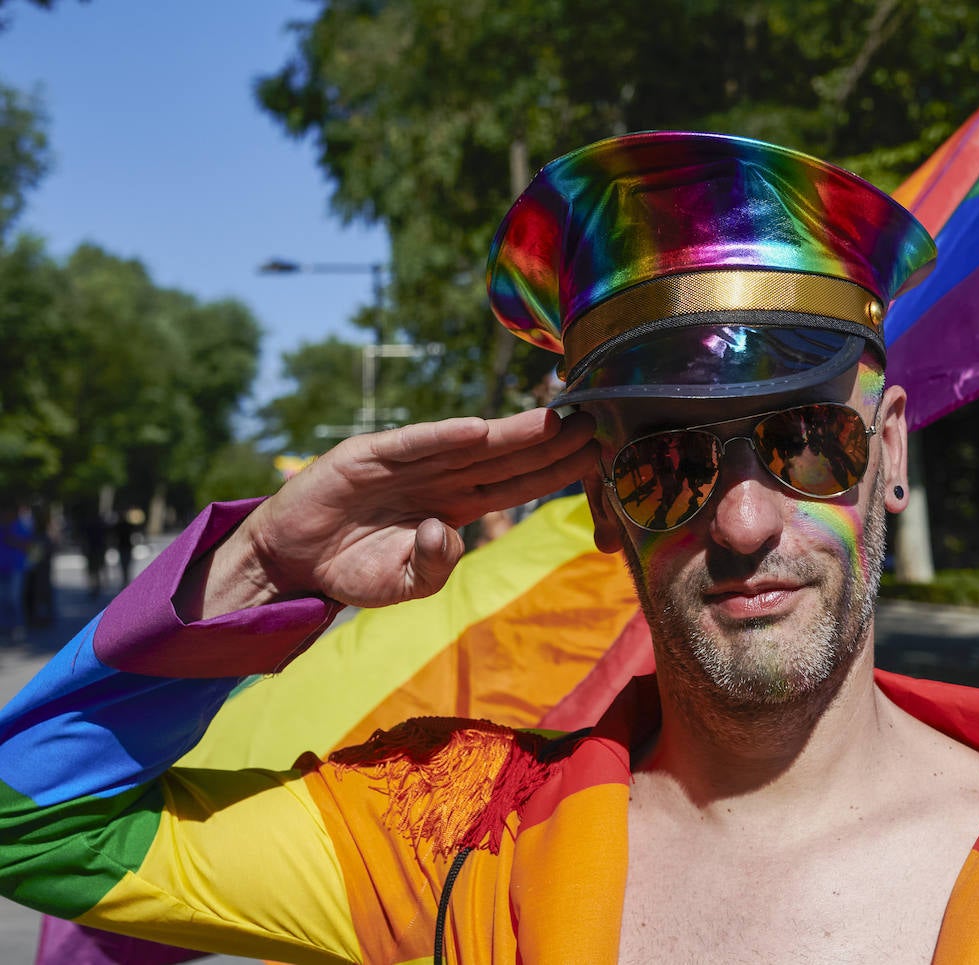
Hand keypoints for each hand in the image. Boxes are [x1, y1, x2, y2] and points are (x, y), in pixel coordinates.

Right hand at [187, 409, 597, 616]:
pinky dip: (441, 436)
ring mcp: (406, 463)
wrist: (292, 562)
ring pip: (468, 445)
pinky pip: (411, 446)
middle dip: (551, 441)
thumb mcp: (404, 584)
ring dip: (511, 431)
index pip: (518, 482)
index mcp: (457, 505)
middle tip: (597, 419)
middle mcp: (440, 477)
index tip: (598, 452)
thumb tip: (447, 531)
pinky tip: (477, 428)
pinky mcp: (366, 456)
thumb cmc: (356, 570)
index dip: (556, 468)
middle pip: (506, 456)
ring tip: (554, 417)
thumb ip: (434, 566)